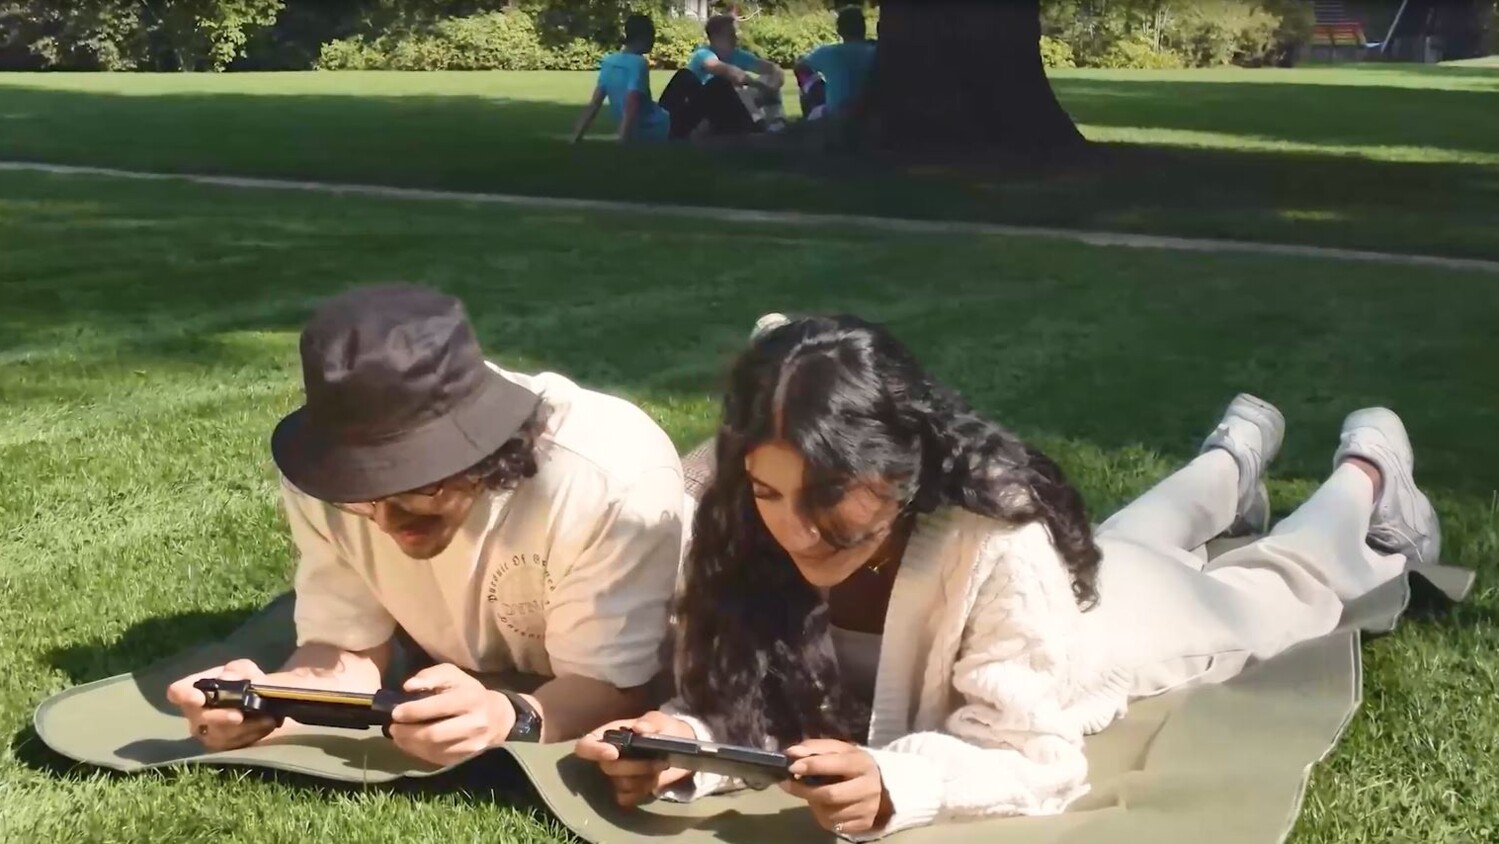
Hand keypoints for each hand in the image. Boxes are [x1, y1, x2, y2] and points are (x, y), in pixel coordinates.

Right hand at [166, 659, 278, 751]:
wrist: (264, 700)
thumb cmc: (245, 680)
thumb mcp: (245, 669)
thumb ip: (237, 670)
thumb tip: (228, 677)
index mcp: (194, 690)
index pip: (177, 692)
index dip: (184, 695)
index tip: (197, 697)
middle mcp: (195, 714)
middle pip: (199, 718)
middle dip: (219, 717)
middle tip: (237, 716)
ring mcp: (208, 733)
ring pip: (219, 734)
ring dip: (243, 727)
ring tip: (265, 717)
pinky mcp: (223, 746)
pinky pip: (234, 743)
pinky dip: (253, 732)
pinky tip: (267, 723)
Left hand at [386, 663, 514, 766]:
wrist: (497, 717)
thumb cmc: (468, 692)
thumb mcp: (452, 675)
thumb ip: (430, 676)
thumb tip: (408, 686)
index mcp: (470, 699)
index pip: (437, 708)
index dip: (412, 711)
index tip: (395, 713)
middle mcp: (474, 724)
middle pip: (433, 735)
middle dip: (407, 732)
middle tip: (393, 727)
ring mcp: (472, 746)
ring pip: (433, 750)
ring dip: (410, 744)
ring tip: (399, 735)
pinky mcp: (466, 759)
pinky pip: (437, 759)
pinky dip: (419, 752)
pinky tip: (412, 743)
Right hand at [574, 710, 696, 806]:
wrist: (682, 748)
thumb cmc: (665, 729)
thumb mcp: (660, 720)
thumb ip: (650, 723)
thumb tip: (639, 728)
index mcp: (610, 736)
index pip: (586, 745)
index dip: (594, 751)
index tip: (613, 753)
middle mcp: (609, 757)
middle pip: (607, 768)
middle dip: (634, 766)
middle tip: (659, 761)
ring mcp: (618, 776)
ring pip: (620, 784)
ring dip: (642, 778)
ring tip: (661, 767)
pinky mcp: (629, 791)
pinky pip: (626, 798)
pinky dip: (641, 791)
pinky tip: (654, 781)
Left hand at [780, 739, 891, 836]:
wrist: (880, 786)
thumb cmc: (852, 764)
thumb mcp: (837, 749)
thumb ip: (814, 748)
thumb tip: (791, 752)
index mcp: (862, 764)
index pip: (836, 764)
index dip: (812, 765)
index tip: (792, 766)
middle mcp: (868, 788)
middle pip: (830, 794)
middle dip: (804, 790)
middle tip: (787, 784)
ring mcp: (867, 809)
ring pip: (830, 813)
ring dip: (814, 804)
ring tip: (812, 794)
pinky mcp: (864, 825)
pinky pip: (834, 825)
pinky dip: (822, 815)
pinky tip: (824, 806)